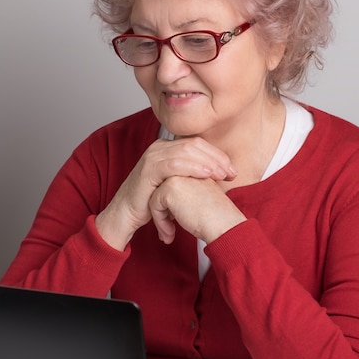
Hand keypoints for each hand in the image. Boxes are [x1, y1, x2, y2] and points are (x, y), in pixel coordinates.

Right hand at [95, 137, 236, 249]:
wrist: (126, 215)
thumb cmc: (151, 203)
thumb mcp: (177, 185)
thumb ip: (193, 176)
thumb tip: (219, 175)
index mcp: (167, 148)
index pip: (197, 144)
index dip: (217, 155)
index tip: (232, 170)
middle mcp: (159, 148)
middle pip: (194, 144)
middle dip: (216, 158)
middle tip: (231, 172)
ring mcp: (152, 157)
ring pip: (186, 151)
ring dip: (208, 162)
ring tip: (222, 174)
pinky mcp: (148, 169)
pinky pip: (174, 164)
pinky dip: (193, 167)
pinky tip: (206, 175)